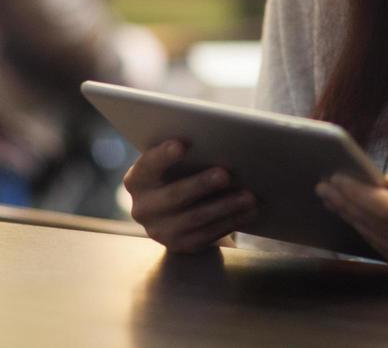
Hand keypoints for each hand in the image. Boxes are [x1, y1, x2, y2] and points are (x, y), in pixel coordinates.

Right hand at [123, 139, 256, 252]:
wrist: (178, 213)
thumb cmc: (182, 173)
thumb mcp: (177, 164)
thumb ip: (190, 154)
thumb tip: (222, 142)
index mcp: (138, 179)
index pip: (147, 166)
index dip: (163, 155)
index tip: (182, 144)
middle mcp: (143, 207)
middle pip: (173, 196)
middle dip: (201, 184)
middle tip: (225, 174)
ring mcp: (159, 230)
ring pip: (195, 218)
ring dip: (225, 206)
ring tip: (249, 196)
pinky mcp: (180, 245)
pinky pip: (207, 235)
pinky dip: (230, 222)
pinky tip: (248, 212)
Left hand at [317, 170, 387, 284]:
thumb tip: (386, 184)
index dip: (359, 194)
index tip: (336, 175)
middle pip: (383, 231)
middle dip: (350, 207)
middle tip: (324, 184)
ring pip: (387, 248)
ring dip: (358, 224)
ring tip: (335, 200)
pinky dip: (377, 240)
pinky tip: (360, 223)